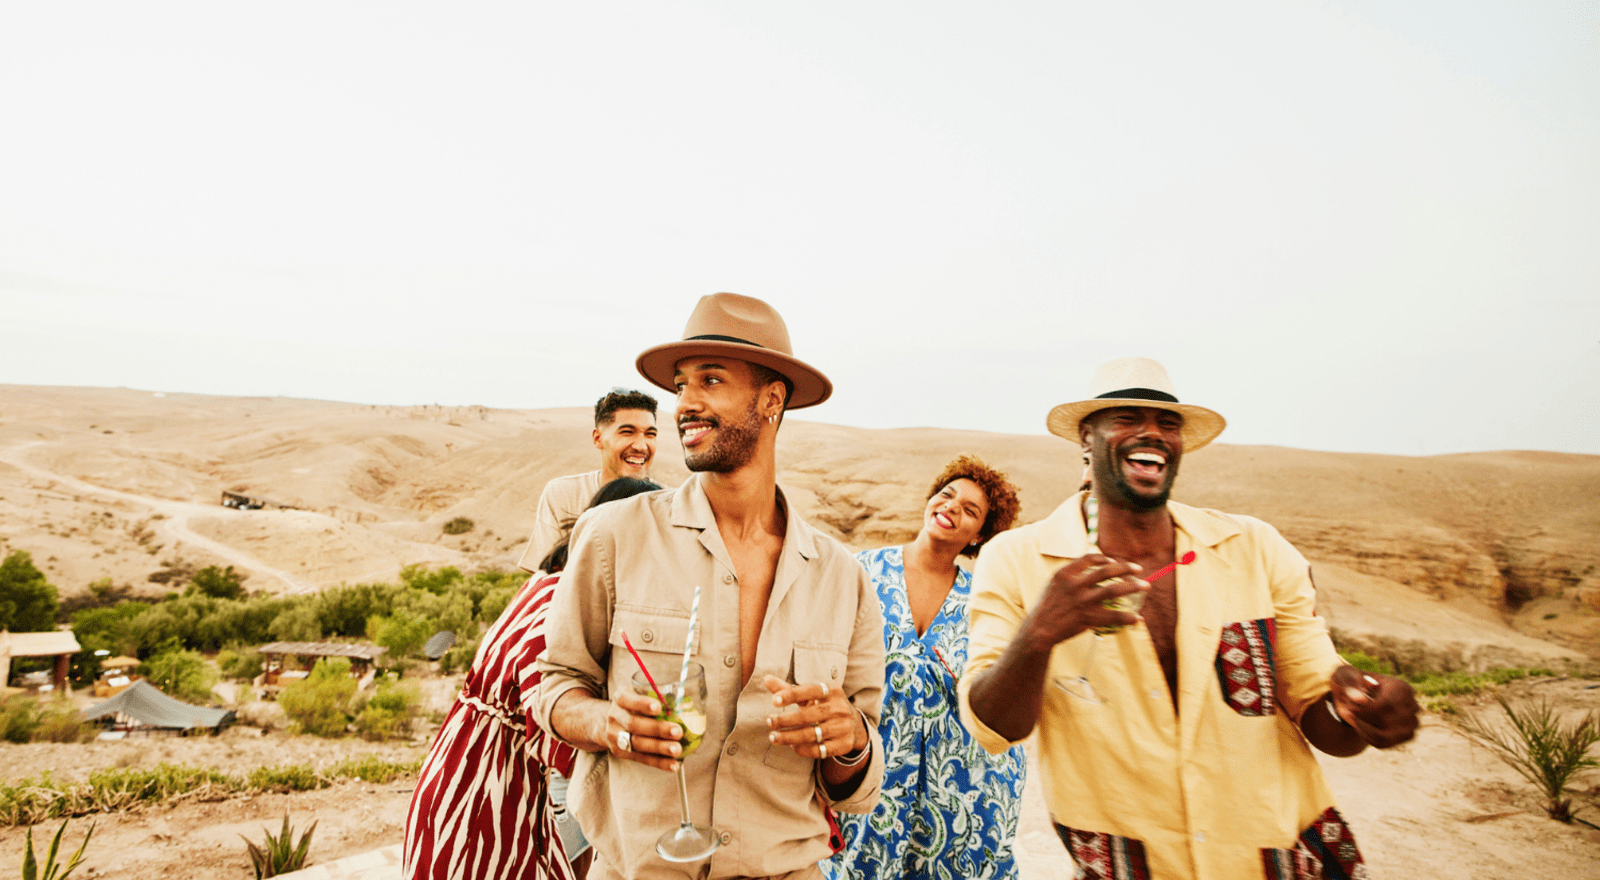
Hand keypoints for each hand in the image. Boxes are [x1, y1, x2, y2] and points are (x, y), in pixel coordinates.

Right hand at [605, 689, 683, 771]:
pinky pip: (641, 758)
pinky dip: (659, 762)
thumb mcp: (637, 693)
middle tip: (677, 731)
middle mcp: (615, 717)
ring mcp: (615, 736)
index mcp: (620, 698)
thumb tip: (686, 700)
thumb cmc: (631, 706)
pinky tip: (673, 764)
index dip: (642, 704)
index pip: (628, 699)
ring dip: (659, 748)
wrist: (605, 722)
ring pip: (637, 744)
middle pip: (634, 724)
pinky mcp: (621, 752)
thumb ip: (656, 695)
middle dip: (657, 729)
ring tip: (677, 749)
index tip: (658, 707)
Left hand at [762, 675, 865, 760]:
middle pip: (808, 715)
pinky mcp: (843, 744)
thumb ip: (789, 689)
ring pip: (811, 734)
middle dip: (785, 720)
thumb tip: (766, 679)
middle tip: (769, 721)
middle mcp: (840, 708)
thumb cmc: (824, 705)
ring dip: (789, 737)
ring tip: (773, 737)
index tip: (774, 701)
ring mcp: (842, 727)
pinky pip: (818, 750)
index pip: (810, 690)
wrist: (854, 724)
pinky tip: (792, 746)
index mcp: (832, 691)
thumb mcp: (811, 695)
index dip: (791, 695)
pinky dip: (802, 749)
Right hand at [1023, 554, 1147, 646]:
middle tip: (1139, 569)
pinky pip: (1112, 617)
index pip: (1089, 558)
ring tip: (1146, 586)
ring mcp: (1081, 602)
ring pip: (1113, 590)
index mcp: (1064, 573)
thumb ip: (1073, 574)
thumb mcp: (1054, 584)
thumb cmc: (1049, 606)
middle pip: (1106, 571)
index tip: (1116, 561)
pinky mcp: (1086, 618)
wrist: (1040, 628)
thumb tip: (1096, 567)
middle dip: (1125, 568)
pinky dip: (1126, 617)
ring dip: (1132, 587)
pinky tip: (1137, 618)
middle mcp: (1074, 585)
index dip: (1105, 558)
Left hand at [1329, 666, 1418, 748]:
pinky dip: (1368, 738)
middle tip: (1350, 710)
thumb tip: (1359, 700)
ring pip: (1385, 737)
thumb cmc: (1352, 683)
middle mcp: (1412, 705)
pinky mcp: (1407, 735)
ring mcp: (1412, 722)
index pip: (1386, 706)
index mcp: (1401, 687)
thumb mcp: (1345, 677)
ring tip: (1355, 719)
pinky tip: (1360, 727)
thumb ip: (1349, 684)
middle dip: (1362, 718)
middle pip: (1385, 722)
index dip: (1364, 710)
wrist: (1359, 695)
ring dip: (1364, 730)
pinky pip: (1385, 744)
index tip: (1349, 707)